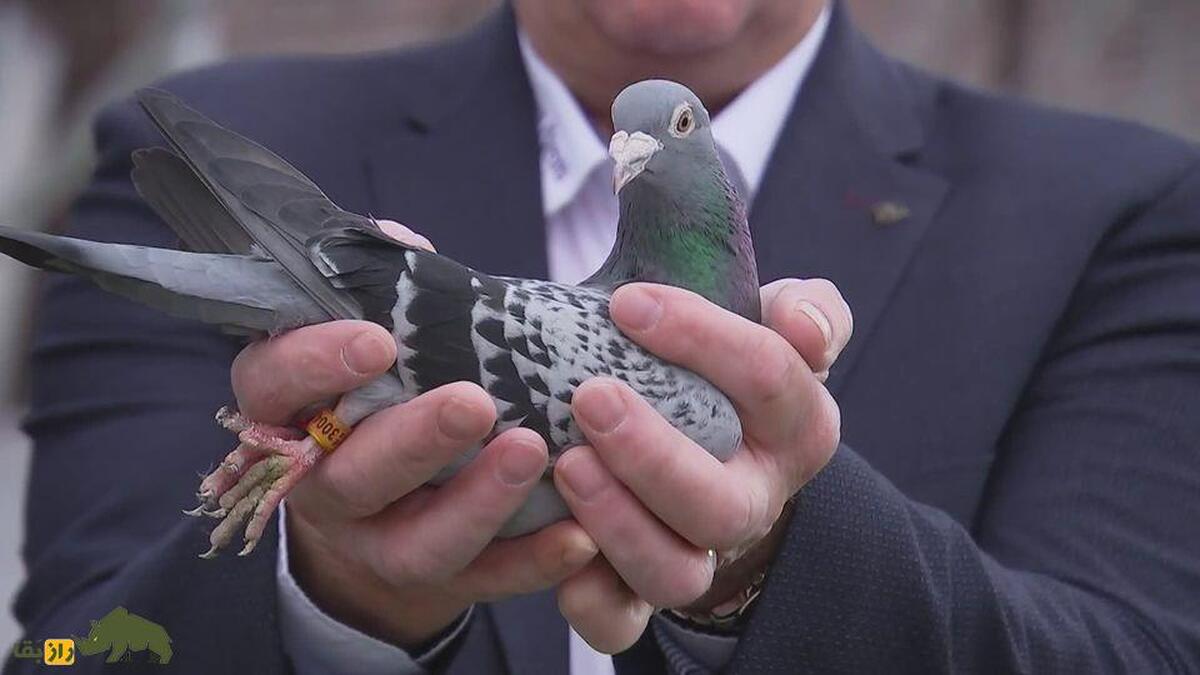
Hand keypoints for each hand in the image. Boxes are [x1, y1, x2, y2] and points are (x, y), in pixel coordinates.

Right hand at [232, 221, 597, 646]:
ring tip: (534, 451)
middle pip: (352, 475)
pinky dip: (532, 562)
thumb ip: (387, 290)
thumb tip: (406, 245)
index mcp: (289, 412)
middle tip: (474, 402)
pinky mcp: (436, 582)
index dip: (316, 364)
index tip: (377, 341)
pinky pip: (483, 582)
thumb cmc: (382, 387)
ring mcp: (376, 543)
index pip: (274, 386)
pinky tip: (581, 534)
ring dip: (478, 503)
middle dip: (414, 440)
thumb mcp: (368, 331)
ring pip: (417, 543)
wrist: (380, 501)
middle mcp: (322, 485)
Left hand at [553, 278, 851, 651]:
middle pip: (721, 504)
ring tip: (567, 464)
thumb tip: (802, 325)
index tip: (628, 303)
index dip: (702, 338)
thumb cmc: (728, 370)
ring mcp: (700, 553)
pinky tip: (558, 548)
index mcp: (797, 428)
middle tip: (591, 398)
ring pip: (673, 572)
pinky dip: (591, 601)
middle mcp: (754, 502)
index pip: (770, 381)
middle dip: (654, 455)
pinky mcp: (642, 589)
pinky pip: (622, 623)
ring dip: (618, 524)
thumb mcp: (779, 326)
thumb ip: (808, 312)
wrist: (711, 441)